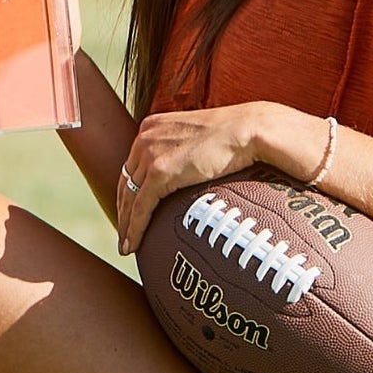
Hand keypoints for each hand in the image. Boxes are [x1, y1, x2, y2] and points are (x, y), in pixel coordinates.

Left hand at [116, 105, 265, 255]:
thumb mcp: (199, 137)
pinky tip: (131, 246)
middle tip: (124, 232)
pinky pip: (140, 207)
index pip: (133, 165)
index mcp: (152, 126)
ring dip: (126, 225)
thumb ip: (186, 150)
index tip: (130, 210)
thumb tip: (191, 170)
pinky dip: (134, 229)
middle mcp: (145, 138)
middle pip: (126, 181)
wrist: (249, 129)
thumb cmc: (236, 135)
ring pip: (129, 198)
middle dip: (123, 209)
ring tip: (125, 246)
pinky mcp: (160, 172)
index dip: (129, 190)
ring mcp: (150, 154)